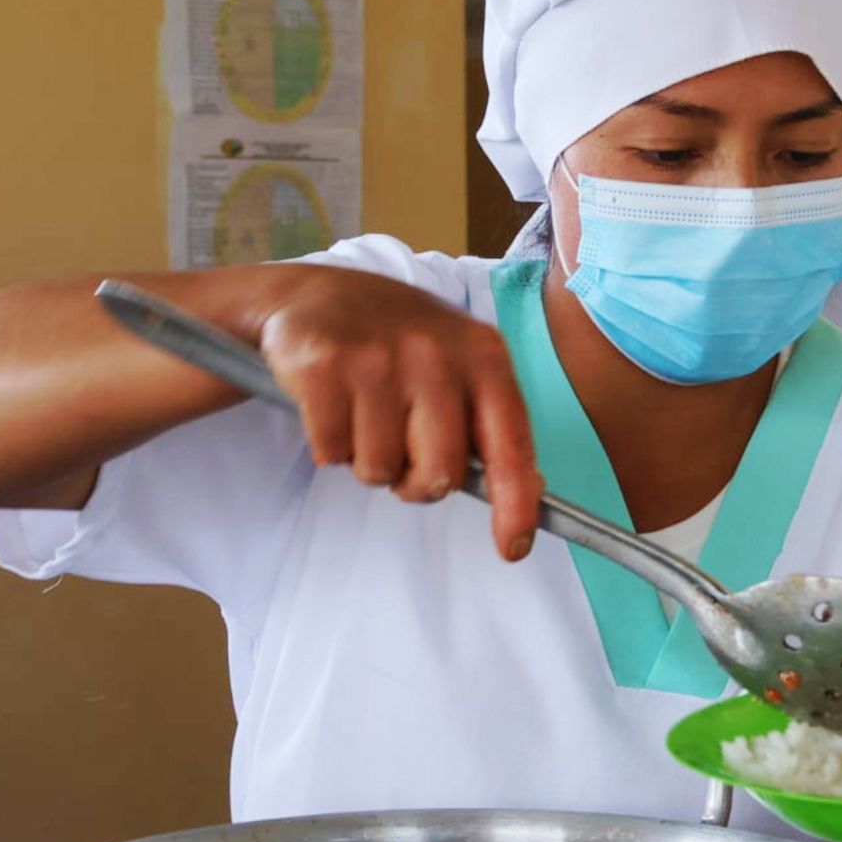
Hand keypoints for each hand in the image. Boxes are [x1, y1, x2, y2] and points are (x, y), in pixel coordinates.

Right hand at [251, 267, 544, 560]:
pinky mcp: (322, 366)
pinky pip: (332, 452)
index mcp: (483, 354)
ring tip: (363, 415)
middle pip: (440, 474)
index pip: (510, 442)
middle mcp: (436, 353)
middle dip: (418, 483)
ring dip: (368, 460)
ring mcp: (377, 358)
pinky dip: (330, 445)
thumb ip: (490, 421)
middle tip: (401, 454)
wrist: (315, 293)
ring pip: (379, 470)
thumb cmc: (398, 344)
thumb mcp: (459, 364)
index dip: (515, 504)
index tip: (512, 547)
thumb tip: (527, 492)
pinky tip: (333, 405)